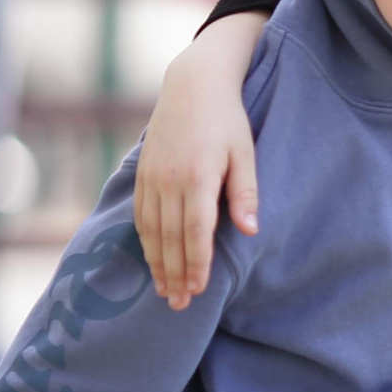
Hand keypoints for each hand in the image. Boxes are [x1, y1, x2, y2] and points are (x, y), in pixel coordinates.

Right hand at [135, 15, 263, 309]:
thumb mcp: (245, 152)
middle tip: (180, 305)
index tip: (200, 289)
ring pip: (151, 231)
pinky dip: (145, 242)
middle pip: (170, 238)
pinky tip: (152, 260)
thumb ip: (245, 193)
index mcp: (199, 176)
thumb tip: (250, 231)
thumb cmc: (227, 121)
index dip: (197, 262)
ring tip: (165, 292)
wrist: (192, 86)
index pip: (196, 230)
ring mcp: (152, 177)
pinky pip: (141, 216)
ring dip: (158, 264)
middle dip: (176, 274)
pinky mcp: (143, 173)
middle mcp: (170, 180)